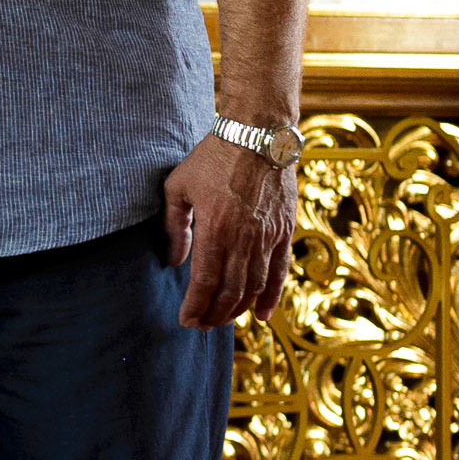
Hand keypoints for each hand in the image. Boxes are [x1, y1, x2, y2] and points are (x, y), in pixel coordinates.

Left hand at [165, 132, 295, 327]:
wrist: (258, 134)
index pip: (205, 282)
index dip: (195, 306)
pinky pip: (280, 271)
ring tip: (223, 320)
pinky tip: (263, 313)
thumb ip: (174, 227)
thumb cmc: (212, 158)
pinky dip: (272, 295)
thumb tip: (173, 261)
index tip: (186, 321)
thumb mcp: (179, 187)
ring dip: (239, 309)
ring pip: (255, 286)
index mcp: (214, 228)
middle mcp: (244, 238)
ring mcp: (268, 235)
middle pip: (231, 291)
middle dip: (214, 314)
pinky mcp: (285, 230)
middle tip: (201, 325)